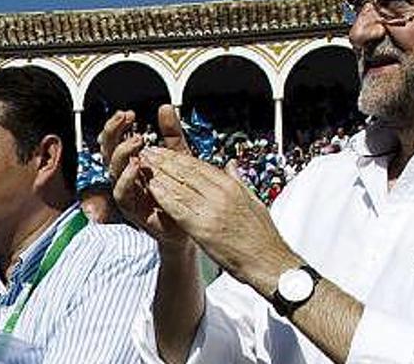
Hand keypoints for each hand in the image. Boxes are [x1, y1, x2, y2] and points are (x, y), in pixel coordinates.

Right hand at [100, 106, 191, 245]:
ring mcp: (128, 194)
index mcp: (133, 162)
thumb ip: (171, 133)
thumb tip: (165, 107)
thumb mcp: (179, 156)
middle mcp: (127, 177)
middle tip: (125, 120)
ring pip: (113, 171)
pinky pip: (122, 194)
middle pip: (108, 152)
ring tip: (136, 142)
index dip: (117, 126)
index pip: (116, 141)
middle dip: (113, 133)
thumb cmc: (181, 193)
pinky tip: (136, 167)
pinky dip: (127, 179)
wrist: (191, 225)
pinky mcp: (133, 210)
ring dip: (122, 154)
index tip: (127, 114)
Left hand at [141, 147, 297, 294]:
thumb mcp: (254, 202)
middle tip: (147, 151)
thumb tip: (231, 165)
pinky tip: (151, 188)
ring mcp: (212, 210)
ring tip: (143, 165)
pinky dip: (163, 196)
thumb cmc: (263, 237)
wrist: (270, 263)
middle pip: (186, 171)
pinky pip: (178, 207)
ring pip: (180, 185)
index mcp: (232, 186)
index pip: (199, 165)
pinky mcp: (203, 228)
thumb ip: (239, 182)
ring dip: (159, 173)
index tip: (164, 151)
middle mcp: (221, 193)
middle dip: (164, 159)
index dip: (178, 157)